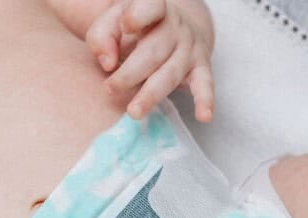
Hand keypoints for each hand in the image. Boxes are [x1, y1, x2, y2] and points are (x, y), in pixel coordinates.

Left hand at [86, 0, 214, 121]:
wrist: (177, 28)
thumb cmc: (138, 28)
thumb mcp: (115, 22)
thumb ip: (103, 36)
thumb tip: (107, 63)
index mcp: (153, 8)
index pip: (151, 7)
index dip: (139, 15)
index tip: (125, 26)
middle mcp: (175, 26)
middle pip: (153, 51)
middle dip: (130, 73)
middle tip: (110, 90)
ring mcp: (190, 48)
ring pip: (171, 73)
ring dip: (151, 95)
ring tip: (134, 112)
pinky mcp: (201, 69)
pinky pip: (205, 85)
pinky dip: (205, 101)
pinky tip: (204, 117)